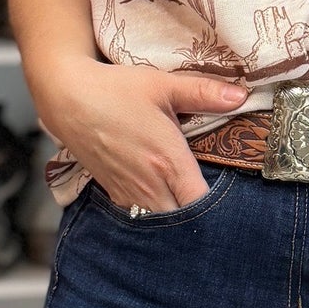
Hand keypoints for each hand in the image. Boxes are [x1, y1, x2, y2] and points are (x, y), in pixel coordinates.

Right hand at [38, 61, 247, 211]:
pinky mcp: (114, 194)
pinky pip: (141, 216)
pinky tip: (163, 199)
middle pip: (183, 223)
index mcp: (168, 162)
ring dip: (176, 217)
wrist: (67, 98)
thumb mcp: (163, 85)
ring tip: (188, 205)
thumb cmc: (116, 90)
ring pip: (161, 223)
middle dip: (199, 218)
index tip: (229, 201)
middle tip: (215, 208)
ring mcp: (129, 193)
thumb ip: (204, 93)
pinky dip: (154, 213)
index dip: (218, 209)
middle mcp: (150, 185)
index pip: (201, 205)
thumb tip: (241, 97)